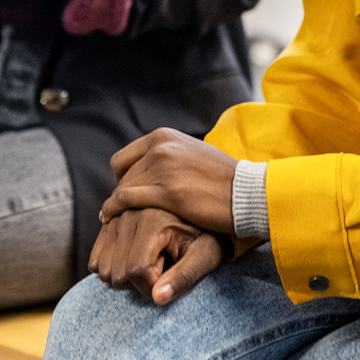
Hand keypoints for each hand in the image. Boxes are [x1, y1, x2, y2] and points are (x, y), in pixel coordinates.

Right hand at [89, 208, 226, 304]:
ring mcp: (115, 217)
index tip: (170, 280)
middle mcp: (128, 214)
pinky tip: (136, 257)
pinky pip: (95, 260)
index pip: (137, 270)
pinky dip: (111, 267)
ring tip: (151, 261)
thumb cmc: (208, 237)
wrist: (204, 210)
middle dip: (139, 283)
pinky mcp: (107, 223)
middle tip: (163, 269)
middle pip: (117, 273)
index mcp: (153, 220)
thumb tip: (157, 299)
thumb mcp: (206, 257)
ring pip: (102, 269)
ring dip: (125, 276)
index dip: (152, 287)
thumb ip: (184, 277)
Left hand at [99, 128, 239, 235]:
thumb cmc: (224, 181)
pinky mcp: (165, 192)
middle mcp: (161, 147)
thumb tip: (149, 169)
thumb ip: (168, 158)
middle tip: (122, 215)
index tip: (129, 196)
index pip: (123, 159)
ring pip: (122, 190)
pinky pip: (125, 201)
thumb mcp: (192, 155)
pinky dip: (114, 211)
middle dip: (122, 197)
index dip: (122, 180)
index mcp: (165, 137)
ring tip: (117, 222)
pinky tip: (112, 221)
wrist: (248, 193)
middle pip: (123, 177)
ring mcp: (162, 168)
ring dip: (117, 208)